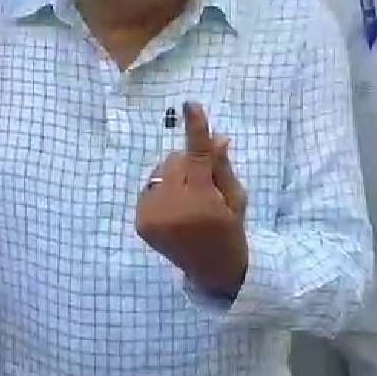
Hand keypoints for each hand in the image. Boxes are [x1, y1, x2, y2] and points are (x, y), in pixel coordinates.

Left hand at [135, 102, 248, 297]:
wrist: (211, 270)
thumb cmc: (230, 230)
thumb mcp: (236, 198)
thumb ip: (221, 167)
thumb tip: (216, 137)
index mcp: (201, 202)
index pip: (198, 158)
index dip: (196, 130)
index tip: (190, 105)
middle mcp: (172, 208)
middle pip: (176, 160)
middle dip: (190, 162)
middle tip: (204, 180)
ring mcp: (152, 215)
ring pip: (161, 171)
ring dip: (175, 175)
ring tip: (190, 198)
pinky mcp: (140, 220)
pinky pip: (150, 187)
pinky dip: (163, 189)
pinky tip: (177, 208)